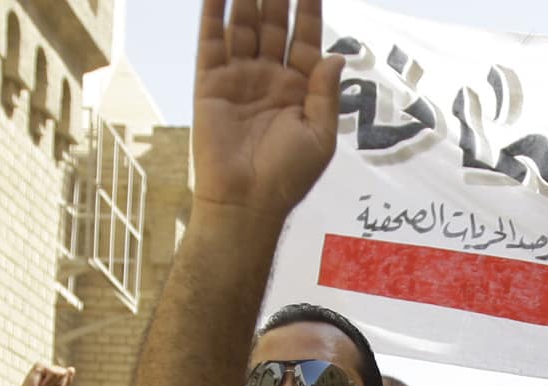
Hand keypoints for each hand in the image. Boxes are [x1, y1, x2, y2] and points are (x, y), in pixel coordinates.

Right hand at [20, 363, 74, 385]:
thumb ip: (68, 379)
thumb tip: (72, 368)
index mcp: (59, 373)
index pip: (69, 375)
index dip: (63, 385)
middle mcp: (53, 368)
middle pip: (64, 373)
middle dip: (58, 384)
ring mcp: (46, 365)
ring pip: (59, 372)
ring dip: (52, 383)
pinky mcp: (39, 364)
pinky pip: (51, 372)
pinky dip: (48, 381)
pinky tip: (41, 383)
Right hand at [193, 0, 342, 218]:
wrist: (246, 203)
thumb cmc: (288, 178)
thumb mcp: (320, 137)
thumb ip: (326, 93)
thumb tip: (335, 55)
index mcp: (299, 89)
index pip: (305, 37)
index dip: (309, 8)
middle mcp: (269, 78)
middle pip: (273, 23)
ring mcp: (240, 78)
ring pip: (243, 24)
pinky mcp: (211, 83)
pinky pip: (212, 40)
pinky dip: (213, 12)